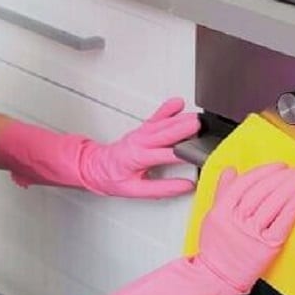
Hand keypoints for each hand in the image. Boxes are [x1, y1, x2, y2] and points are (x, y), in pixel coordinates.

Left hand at [78, 98, 200, 198]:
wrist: (96, 167)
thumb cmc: (113, 178)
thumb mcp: (135, 191)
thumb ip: (162, 189)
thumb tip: (185, 187)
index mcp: (137, 158)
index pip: (163, 155)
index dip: (180, 155)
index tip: (195, 155)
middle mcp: (140, 142)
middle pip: (165, 133)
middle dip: (182, 129)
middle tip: (198, 125)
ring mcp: (141, 134)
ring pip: (163, 124)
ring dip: (180, 119)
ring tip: (197, 117)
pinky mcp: (143, 129)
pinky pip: (156, 117)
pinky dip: (167, 109)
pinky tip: (177, 103)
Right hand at [194, 163, 294, 292]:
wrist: (217, 277)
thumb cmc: (215, 249)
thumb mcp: (212, 216)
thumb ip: (223, 191)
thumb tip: (231, 171)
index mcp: (222, 211)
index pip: (244, 184)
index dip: (263, 172)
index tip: (277, 166)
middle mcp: (237, 221)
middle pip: (261, 192)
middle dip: (280, 177)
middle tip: (293, 170)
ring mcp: (252, 234)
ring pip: (272, 205)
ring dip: (289, 188)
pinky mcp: (267, 247)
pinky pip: (282, 224)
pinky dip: (292, 209)